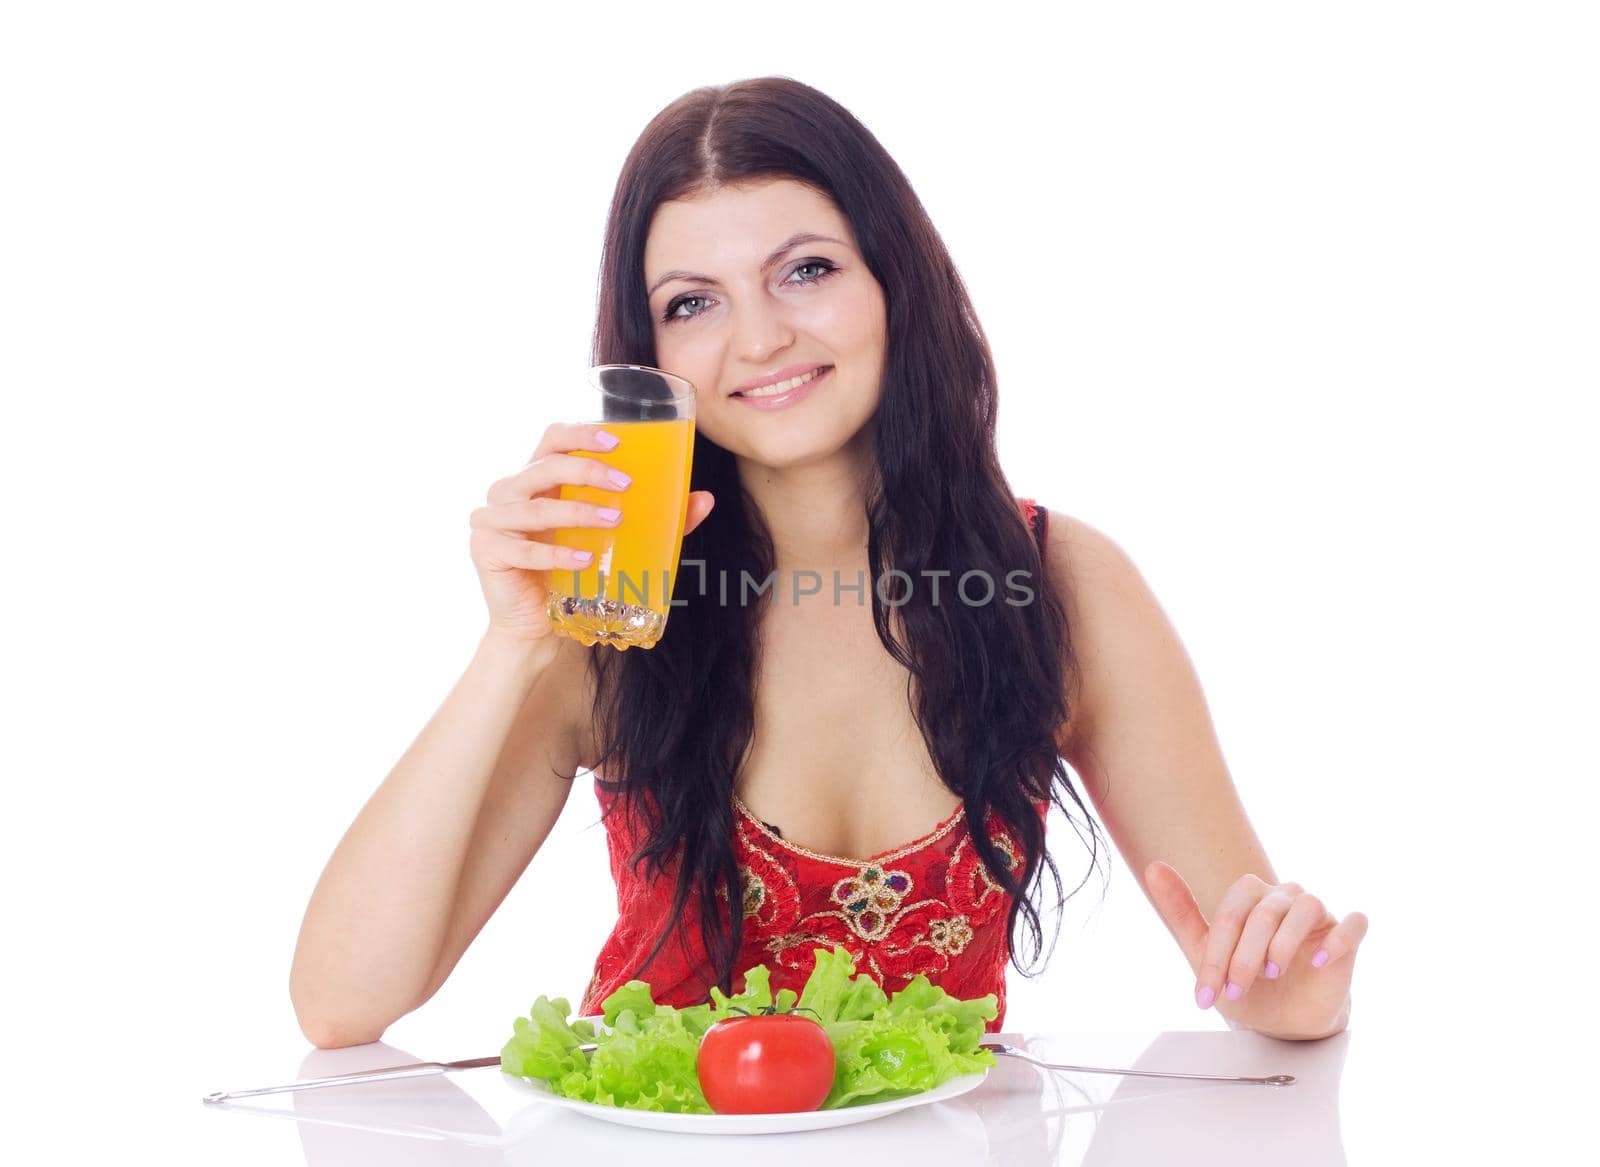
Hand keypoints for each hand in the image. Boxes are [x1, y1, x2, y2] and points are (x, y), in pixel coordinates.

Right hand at [469, 422, 714, 644]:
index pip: (552, 439)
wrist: (538, 627)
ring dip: (577, 513)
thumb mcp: (615, 540)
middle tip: (625, 486)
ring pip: (535, 508)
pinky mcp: (487, 552)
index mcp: (537, 478)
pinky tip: (584, 560)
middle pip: (545, 467)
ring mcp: (491, 520)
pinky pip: (523, 549)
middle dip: (587, 472)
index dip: (581, 435)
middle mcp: (509, 492)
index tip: (617, 442)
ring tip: (614, 520)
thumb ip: (656, 518)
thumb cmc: (574, 574)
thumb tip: (705, 499)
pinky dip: (556, 555)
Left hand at [1145, 860, 1367, 1039]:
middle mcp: (1285, 897)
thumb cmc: (1247, 983)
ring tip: (1273, 972)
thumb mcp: (1205, 953)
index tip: (1204, 993)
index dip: (1216, 953)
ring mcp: (1319, 914)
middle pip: (1264, 911)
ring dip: (1283, 943)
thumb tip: (1154, 866)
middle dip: (1244, 956)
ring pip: (1305, 907)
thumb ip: (1181, 910)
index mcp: (1251, 896)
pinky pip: (1354, 923)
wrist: (1285, 1022)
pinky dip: (1337, 940)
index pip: (1231, 912)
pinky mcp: (1347, 936)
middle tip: (1236, 989)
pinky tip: (1317, 960)